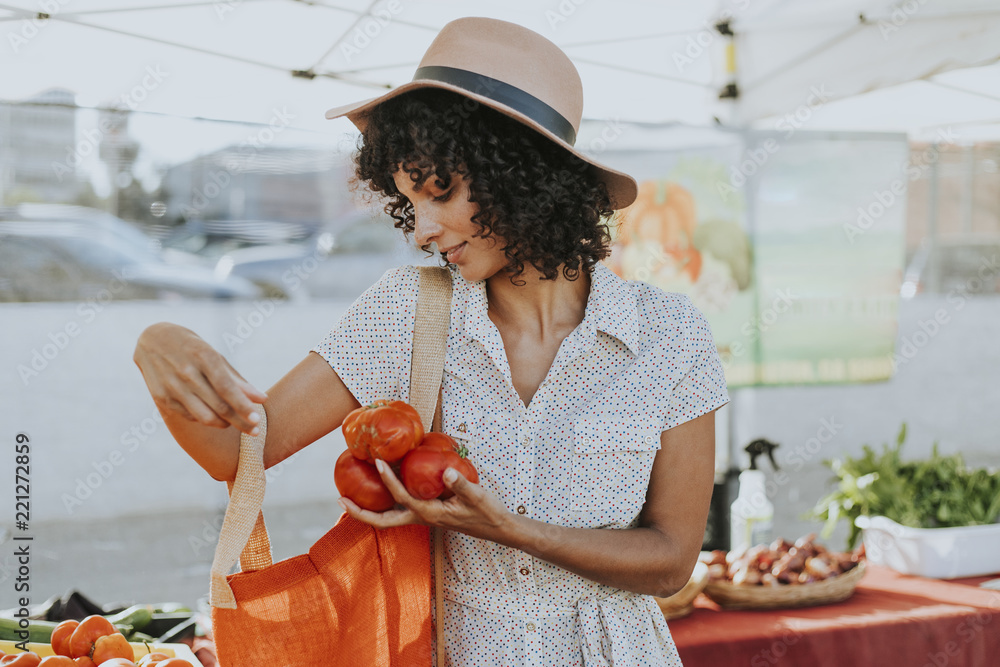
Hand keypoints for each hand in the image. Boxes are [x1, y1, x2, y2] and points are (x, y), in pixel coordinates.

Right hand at [133, 322, 267, 433]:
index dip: (243, 406)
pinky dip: (205, 419)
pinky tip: (213, 415)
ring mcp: (172, 386)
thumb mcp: (216, 356)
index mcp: (204, 357)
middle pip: (219, 406)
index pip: (227, 388)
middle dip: (240, 422)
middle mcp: (187, 373)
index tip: (258, 420)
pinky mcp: (161, 397)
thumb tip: (262, 399)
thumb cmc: (193, 348)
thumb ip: (237, 379)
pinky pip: (190, 416)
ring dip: (224, 424)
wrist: (152, 340)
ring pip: (204, 417)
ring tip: (234, 422)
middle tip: (255, 431)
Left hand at [338, 459, 512, 541]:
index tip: (379, 462)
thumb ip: (462, 485)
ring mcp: (422, 517)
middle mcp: (420, 518)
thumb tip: (447, 471)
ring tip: (350, 493)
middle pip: (382, 521)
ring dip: (367, 508)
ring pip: (388, 517)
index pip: (401, 497)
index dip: (388, 480)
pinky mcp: (426, 512)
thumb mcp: (478, 497)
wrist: (497, 528)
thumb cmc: (487, 512)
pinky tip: (382, 486)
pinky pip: (398, 509)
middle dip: (359, 512)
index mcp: (429, 514)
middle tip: (340, 497)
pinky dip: (385, 501)